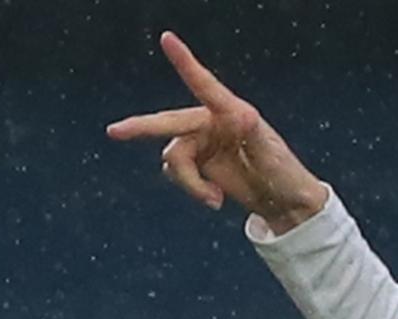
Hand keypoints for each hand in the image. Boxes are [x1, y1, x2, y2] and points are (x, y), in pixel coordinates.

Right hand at [106, 32, 330, 229]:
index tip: (167, 38)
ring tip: (215, 200)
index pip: (204, 84)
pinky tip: (214, 199)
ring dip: (188, 183)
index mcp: (231, 112)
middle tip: (114, 132)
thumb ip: (254, 134)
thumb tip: (241, 114)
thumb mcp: (271, 153)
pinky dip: (192, 189)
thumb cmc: (283, 172)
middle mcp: (212, 122)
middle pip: (169, 123)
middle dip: (141, 128)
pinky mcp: (199, 163)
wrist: (283, 201)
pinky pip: (178, 172)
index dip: (184, 63)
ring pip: (173, 158)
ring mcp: (203, 142)